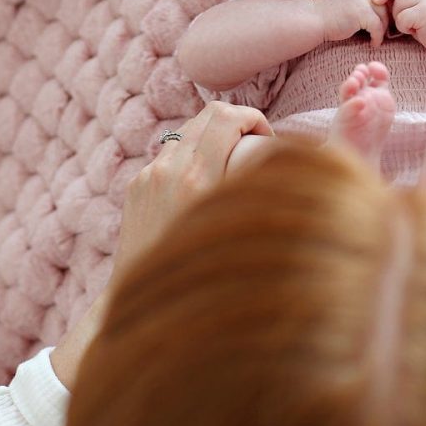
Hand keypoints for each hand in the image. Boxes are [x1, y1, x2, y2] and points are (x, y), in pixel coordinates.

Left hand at [110, 102, 272, 291]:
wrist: (147, 312)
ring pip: (188, 130)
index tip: (268, 141)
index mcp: (197, 180)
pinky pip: (170, 152)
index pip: (227, 116)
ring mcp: (147, 176)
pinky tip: (205, 184)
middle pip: (207, 114)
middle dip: (237, 122)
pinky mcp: (136, 186)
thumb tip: (290, 167)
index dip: (254, 119)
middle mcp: (168, 172)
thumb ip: (259, 196)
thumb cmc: (206, 284)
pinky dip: (192, 155)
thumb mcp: (242, 235)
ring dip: (213, 137)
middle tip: (254, 147)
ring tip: (232, 165)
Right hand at [313, 0, 389, 46]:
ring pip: (383, 14)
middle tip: (386, 29)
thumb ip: (357, 0)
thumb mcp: (342, 1)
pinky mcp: (361, 13)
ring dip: (383, 28)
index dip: (384, 5)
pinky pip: (378, 26)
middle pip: (385, 0)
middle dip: (388, 16)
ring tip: (378, 37)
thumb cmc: (324, 16)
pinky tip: (373, 44)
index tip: (383, 19)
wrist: (311, 21)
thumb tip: (376, 9)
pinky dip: (378, 37)